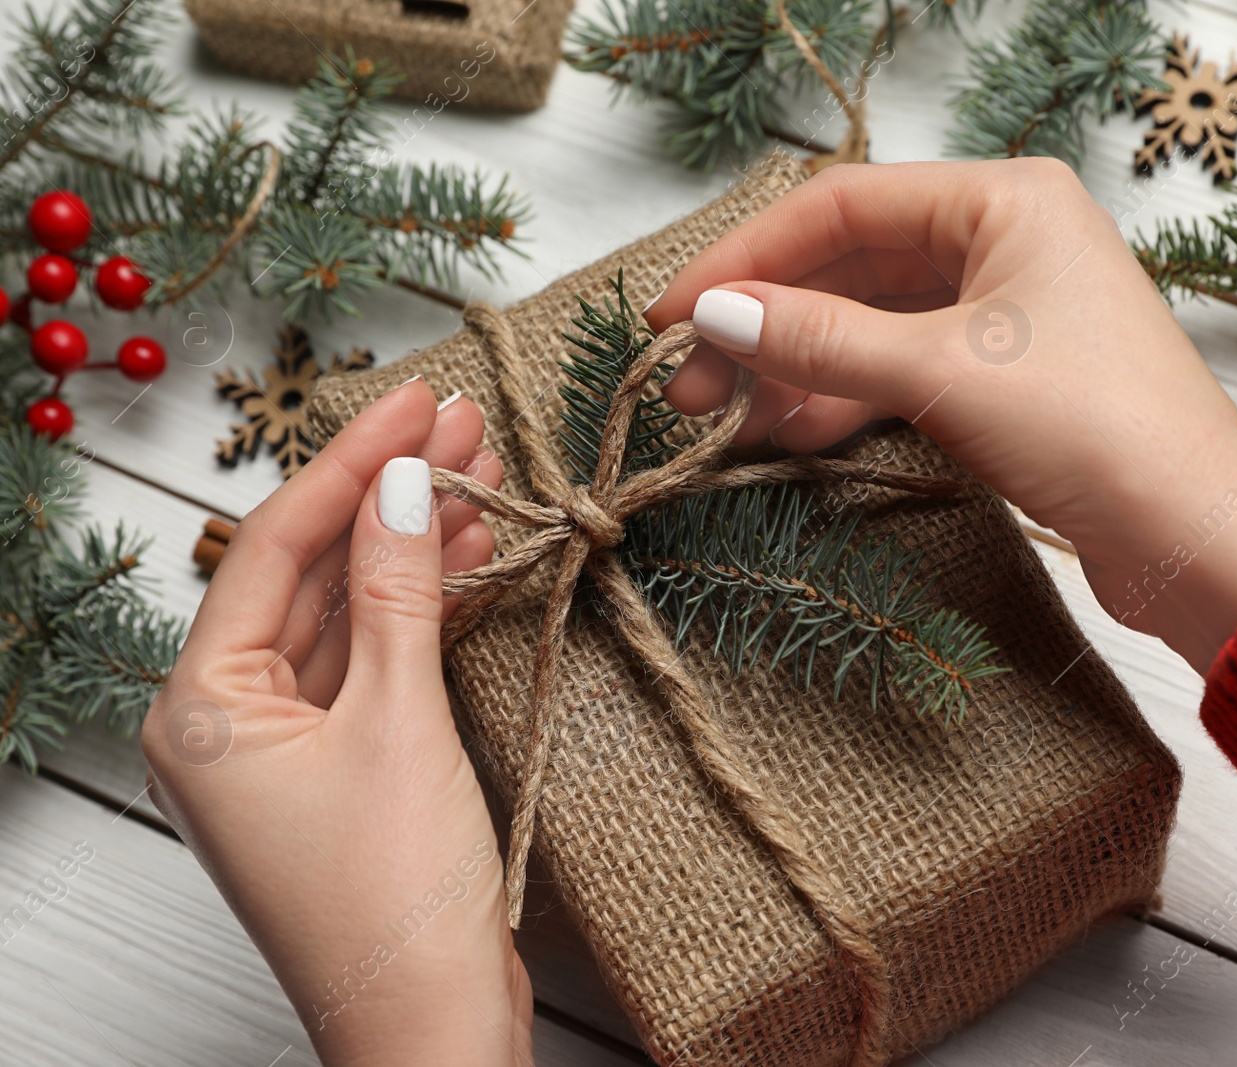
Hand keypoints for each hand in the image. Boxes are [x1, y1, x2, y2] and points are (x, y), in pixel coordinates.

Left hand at [142, 380, 532, 1066]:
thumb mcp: (399, 720)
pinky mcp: (340, 770)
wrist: (433, 1030)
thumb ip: (396, 592)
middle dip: (388, 495)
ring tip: (485, 473)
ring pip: (346, 615)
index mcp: (203, 711)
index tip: (415, 401)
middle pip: (309, 575)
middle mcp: (229, 724)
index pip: (271, 550)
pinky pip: (374, 663)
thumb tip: (405, 484)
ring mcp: (285, 749)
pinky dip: (421, 612)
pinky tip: (469, 557)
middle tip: (462, 422)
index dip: (350, 464)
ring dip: (413, 546)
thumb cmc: (395, 899)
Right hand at [647, 158, 1236, 671]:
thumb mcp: (943, 372)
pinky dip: (842, 400)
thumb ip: (820, 339)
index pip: (841, 204)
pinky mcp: (1005, 382)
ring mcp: (1006, 314)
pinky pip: (899, 373)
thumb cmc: (1100, 430)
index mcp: (1005, 200)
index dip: (745, 258)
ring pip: (869, 325)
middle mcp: (1005, 242)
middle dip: (764, 323)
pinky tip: (787, 434)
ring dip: (795, 369)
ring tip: (721, 420)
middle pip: (849, 266)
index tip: (673, 315)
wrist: (1199, 541)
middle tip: (686, 385)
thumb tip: (713, 318)